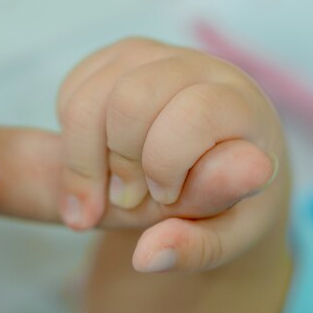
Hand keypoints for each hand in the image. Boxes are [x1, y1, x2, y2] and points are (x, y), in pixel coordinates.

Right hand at [57, 38, 288, 272]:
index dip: (167, 163)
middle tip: (128, 201)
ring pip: (91, 96)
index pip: (194, 115)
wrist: (214, 158)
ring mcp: (156, 55)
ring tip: (97, 198)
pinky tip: (96, 160)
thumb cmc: (225, 196)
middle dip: (119, 163)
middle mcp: (199, 66)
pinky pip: (73, 90)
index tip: (167, 198)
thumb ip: (195, 248)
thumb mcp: (225, 235)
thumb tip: (147, 257)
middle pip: (131, 101)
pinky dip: (71, 136)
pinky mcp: (119, 58)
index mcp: (241, 105)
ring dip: (82, 158)